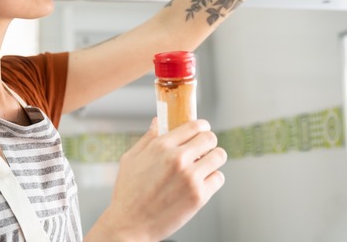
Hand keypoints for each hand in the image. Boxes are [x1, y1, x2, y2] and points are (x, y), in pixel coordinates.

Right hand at [87, 118, 226, 241]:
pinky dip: (212, 179)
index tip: (202, 130)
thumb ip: (148, 139)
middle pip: (210, 138)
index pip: (194, 125)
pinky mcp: (198, 196)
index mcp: (161, 146)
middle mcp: (177, 159)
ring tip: (204, 166)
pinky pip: (218, 178)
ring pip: (219, 156)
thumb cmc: (128, 193)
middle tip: (203, 150)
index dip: (202, 126)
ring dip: (213, 159)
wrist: (130, 225)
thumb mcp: (131, 159)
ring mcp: (190, 177)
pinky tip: (201, 183)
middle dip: (208, 142)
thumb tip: (158, 121)